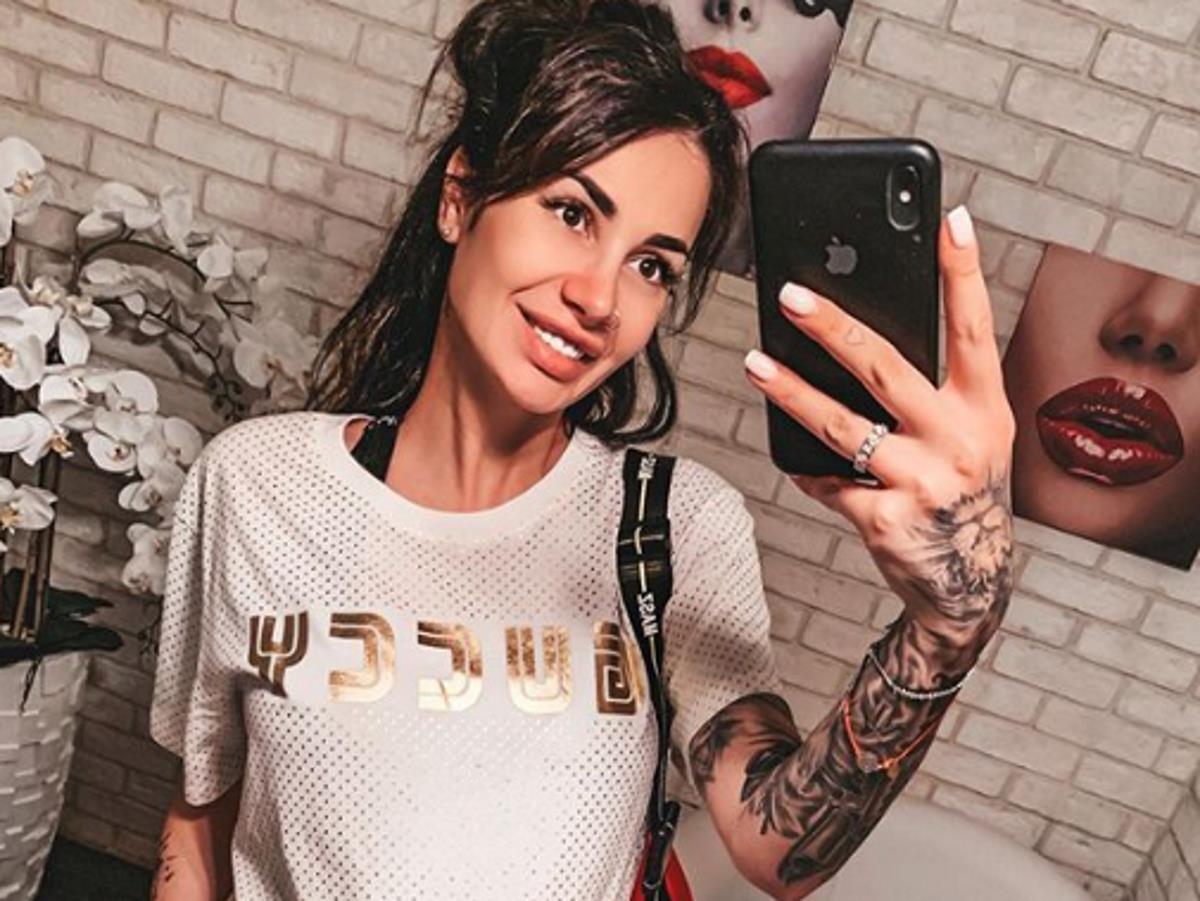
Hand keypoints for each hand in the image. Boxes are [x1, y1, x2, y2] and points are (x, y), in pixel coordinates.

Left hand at [743, 206, 1014, 649]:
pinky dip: (808, 470)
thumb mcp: (973, 439)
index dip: (964, 273)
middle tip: (790, 296)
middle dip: (833, 327)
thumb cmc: (964, 495)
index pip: (974, 329)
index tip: (950, 220)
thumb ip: (937, 394)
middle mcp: (958, 442)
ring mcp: (920, 482)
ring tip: (754, 364)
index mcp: (984, 411)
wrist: (969, 584)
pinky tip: (798, 460)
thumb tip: (862, 343)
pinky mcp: (882, 519)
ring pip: (840, 424)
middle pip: (886, 367)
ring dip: (790, 391)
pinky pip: (827, 480)